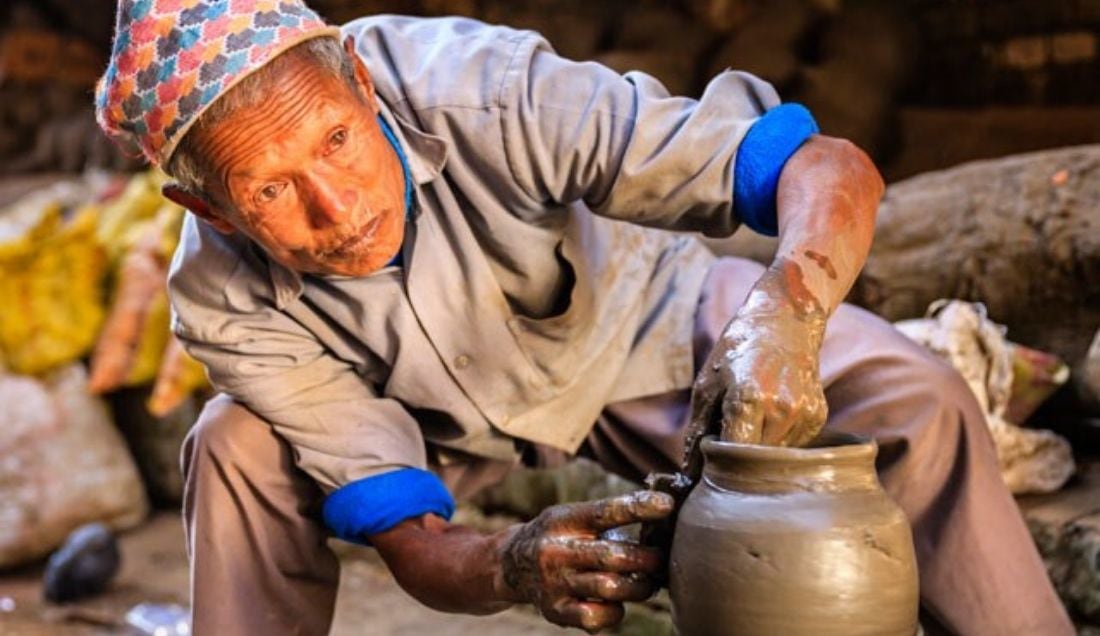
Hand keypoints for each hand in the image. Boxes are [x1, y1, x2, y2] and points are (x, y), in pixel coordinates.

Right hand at [497, 491, 673, 631]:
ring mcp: (555, 582)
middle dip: (647, 559)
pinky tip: (618, 603)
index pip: (605, 512)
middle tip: (661, 559)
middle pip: (612, 556)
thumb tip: (661, 512)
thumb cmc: (559, 536)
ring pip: (609, 588)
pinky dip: (615, 612)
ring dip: (638, 587)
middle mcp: (557, 550)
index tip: (667, 504)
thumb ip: (607, 516)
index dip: (638, 508)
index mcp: (565, 520)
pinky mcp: (555, 610)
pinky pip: (595, 617)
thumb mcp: (573, 516)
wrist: (512, 564)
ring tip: (648, 583)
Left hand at [683, 262, 828, 478]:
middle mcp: (781, 409)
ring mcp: (803, 414)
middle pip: (754, 462)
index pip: (732, 455)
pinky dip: (776, 440)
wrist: (786, 320)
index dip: (717, 466)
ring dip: (757, 450)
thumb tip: (689, 474)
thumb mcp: (706, 385)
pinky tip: (770, 415)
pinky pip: (793, 446)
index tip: (707, 464)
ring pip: (775, 458)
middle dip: (736, 461)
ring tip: (749, 421)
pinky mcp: (818, 417)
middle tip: (724, 444)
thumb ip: (697, 432)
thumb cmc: (736, 350)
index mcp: (748, 399)